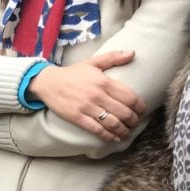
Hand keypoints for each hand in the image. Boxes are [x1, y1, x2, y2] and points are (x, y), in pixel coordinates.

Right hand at [26, 51, 145, 141]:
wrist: (47, 82)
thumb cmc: (72, 73)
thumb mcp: (92, 62)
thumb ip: (113, 57)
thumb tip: (133, 53)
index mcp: (104, 81)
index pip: (130, 97)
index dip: (140, 107)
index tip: (142, 111)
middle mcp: (97, 95)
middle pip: (124, 112)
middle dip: (134, 120)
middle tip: (135, 122)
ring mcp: (87, 107)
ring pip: (113, 123)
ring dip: (124, 130)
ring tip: (126, 132)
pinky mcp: (77, 117)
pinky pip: (97, 130)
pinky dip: (108, 136)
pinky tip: (114, 138)